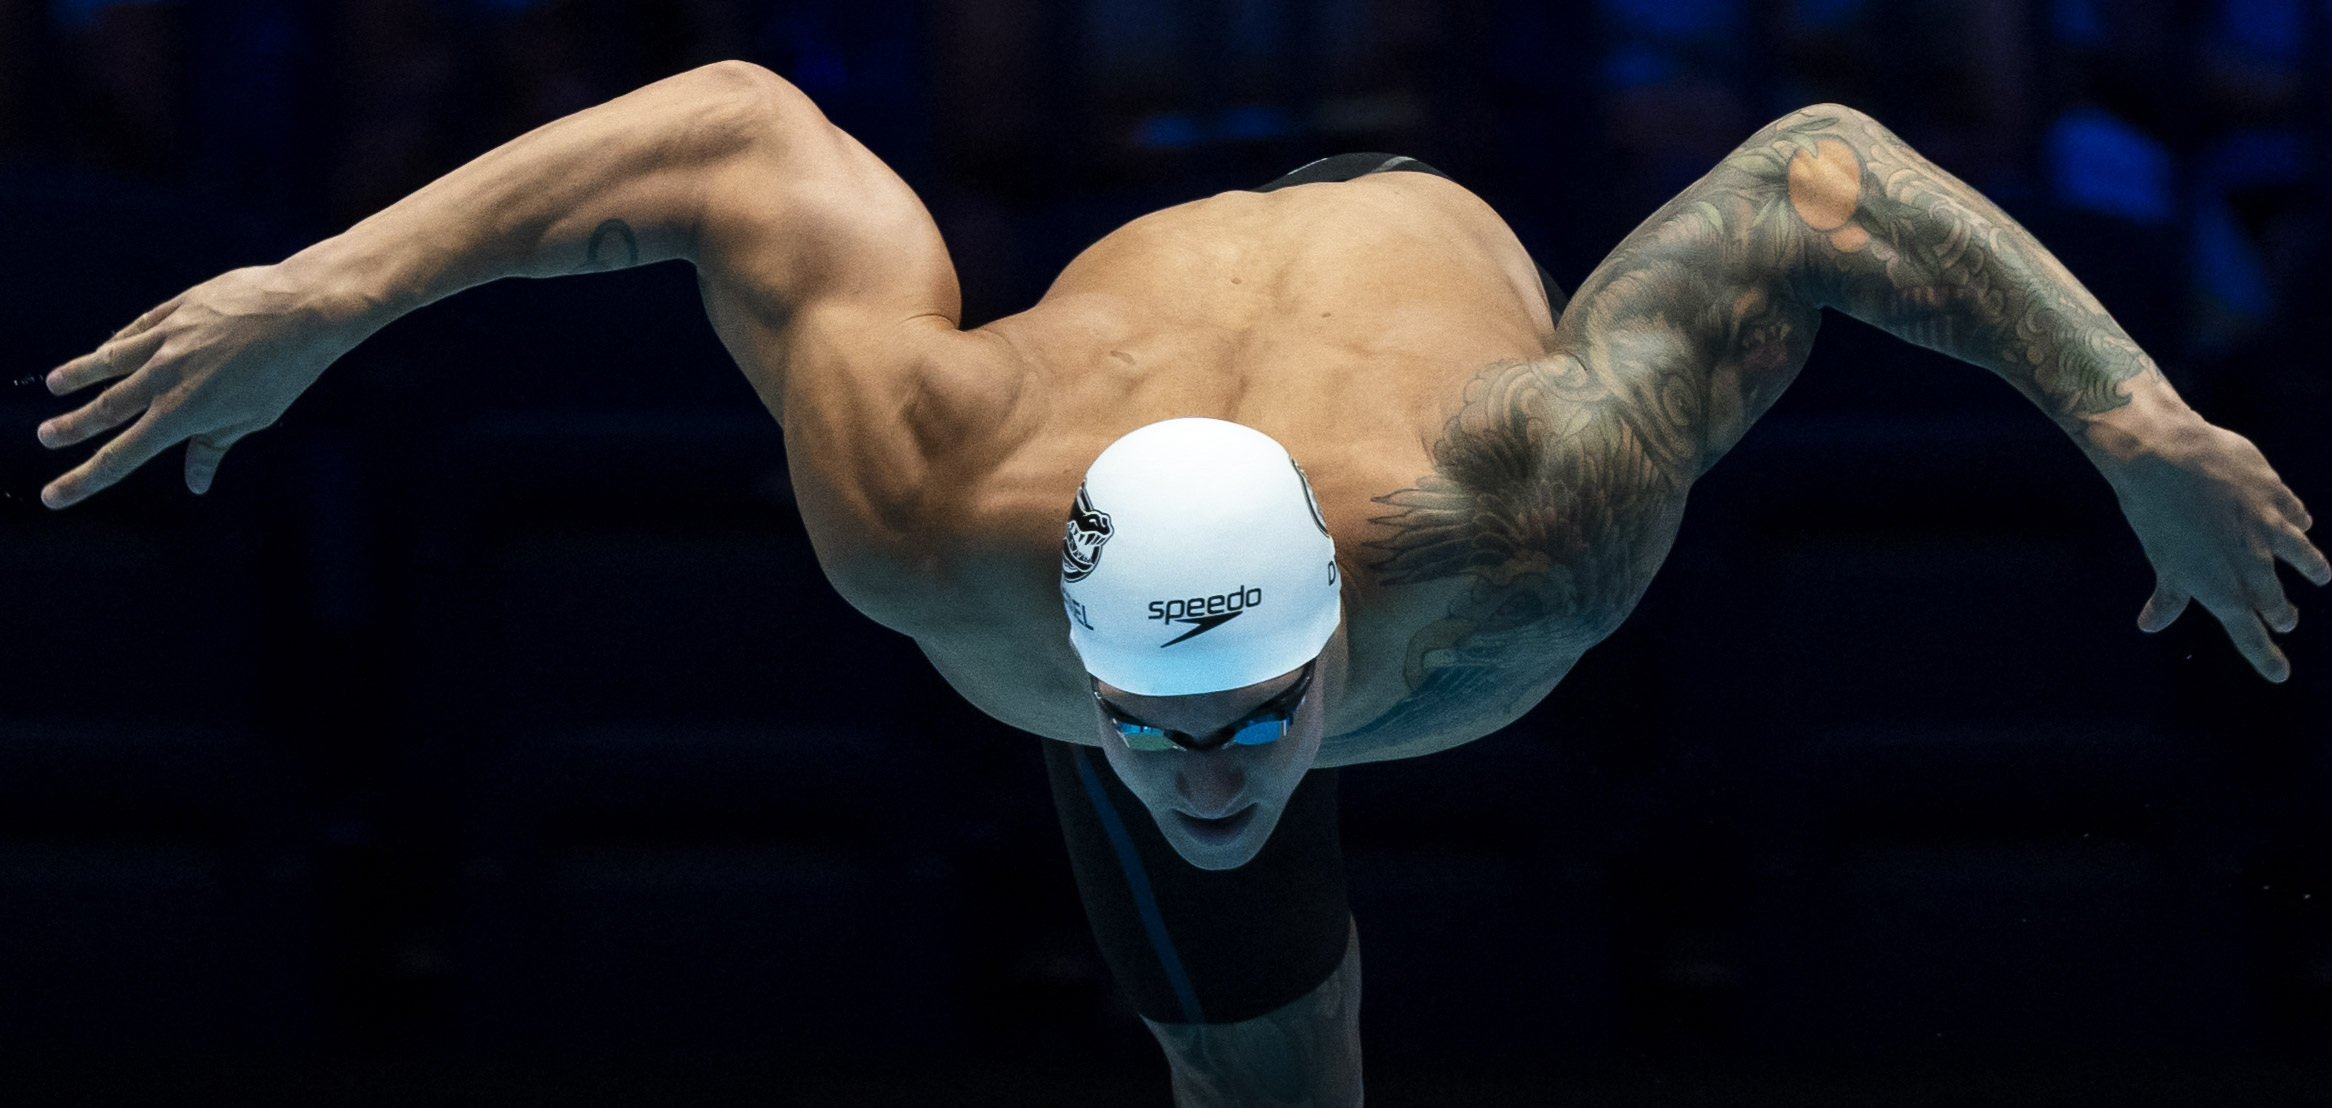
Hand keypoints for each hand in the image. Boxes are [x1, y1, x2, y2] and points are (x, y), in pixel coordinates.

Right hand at [36, 264, 355, 508]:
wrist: (304, 310)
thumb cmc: (287, 371)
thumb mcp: (254, 416)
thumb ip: (215, 446)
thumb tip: (195, 483)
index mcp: (183, 413)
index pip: (123, 456)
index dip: (84, 479)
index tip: (53, 496)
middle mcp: (165, 377)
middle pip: (106, 408)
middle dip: (72, 427)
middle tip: (46, 437)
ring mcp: (168, 339)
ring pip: (110, 359)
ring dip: (80, 373)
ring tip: (55, 383)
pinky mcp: (178, 308)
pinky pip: (139, 328)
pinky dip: (119, 341)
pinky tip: (107, 347)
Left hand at [2107, 418, 2328, 681]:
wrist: (2164, 456)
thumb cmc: (2153, 511)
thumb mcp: (2160, 557)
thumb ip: (2167, 595)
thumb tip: (2150, 626)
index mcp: (2219, 585)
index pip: (2246, 632)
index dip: (2263, 655)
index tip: (2279, 674)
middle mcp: (2250, 561)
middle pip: (2273, 597)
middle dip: (2280, 613)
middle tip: (2285, 621)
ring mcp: (2267, 525)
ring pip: (2299, 553)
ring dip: (2310, 566)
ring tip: (2320, 575)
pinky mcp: (2273, 491)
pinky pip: (2294, 511)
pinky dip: (2298, 519)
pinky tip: (2302, 521)